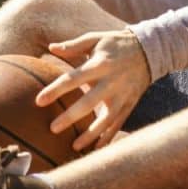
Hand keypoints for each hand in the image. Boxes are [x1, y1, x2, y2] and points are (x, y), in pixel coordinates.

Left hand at [36, 29, 150, 150]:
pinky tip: (95, 149)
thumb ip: (73, 46)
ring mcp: (122, 95)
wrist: (148, 51)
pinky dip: (108, 137)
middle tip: (52, 129)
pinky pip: (118, 124)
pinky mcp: (130, 104)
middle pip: (89, 103)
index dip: (56, 90)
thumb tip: (51, 48)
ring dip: (90, 134)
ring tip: (74, 146)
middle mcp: (111, 82)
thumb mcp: (95, 39)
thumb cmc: (115, 43)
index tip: (39, 101)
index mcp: (99, 64)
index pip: (73, 78)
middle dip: (71, 117)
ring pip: (106, 119)